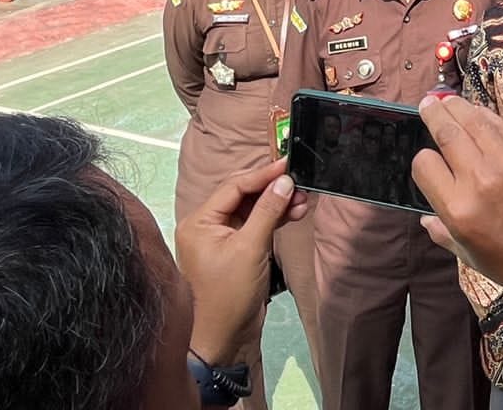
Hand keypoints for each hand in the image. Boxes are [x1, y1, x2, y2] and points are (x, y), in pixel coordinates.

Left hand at [175, 159, 307, 363]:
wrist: (225, 339)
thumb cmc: (228, 297)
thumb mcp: (250, 249)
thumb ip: (267, 211)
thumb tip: (284, 182)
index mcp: (199, 221)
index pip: (234, 186)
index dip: (263, 175)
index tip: (288, 165)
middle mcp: (206, 226)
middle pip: (243, 195)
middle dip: (273, 189)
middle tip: (299, 182)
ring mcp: (221, 238)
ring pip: (253, 209)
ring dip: (277, 204)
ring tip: (303, 200)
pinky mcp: (236, 250)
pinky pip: (256, 224)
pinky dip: (274, 218)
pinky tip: (294, 213)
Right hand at [413, 95, 502, 308]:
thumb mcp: (467, 255)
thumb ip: (441, 232)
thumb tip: (424, 219)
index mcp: (458, 209)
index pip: (424, 163)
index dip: (422, 160)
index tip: (428, 161)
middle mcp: (481, 180)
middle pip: (447, 131)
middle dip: (433, 112)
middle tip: (427, 103)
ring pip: (475, 120)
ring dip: (458, 106)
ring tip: (448, 101)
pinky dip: (486, 116)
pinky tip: (479, 115)